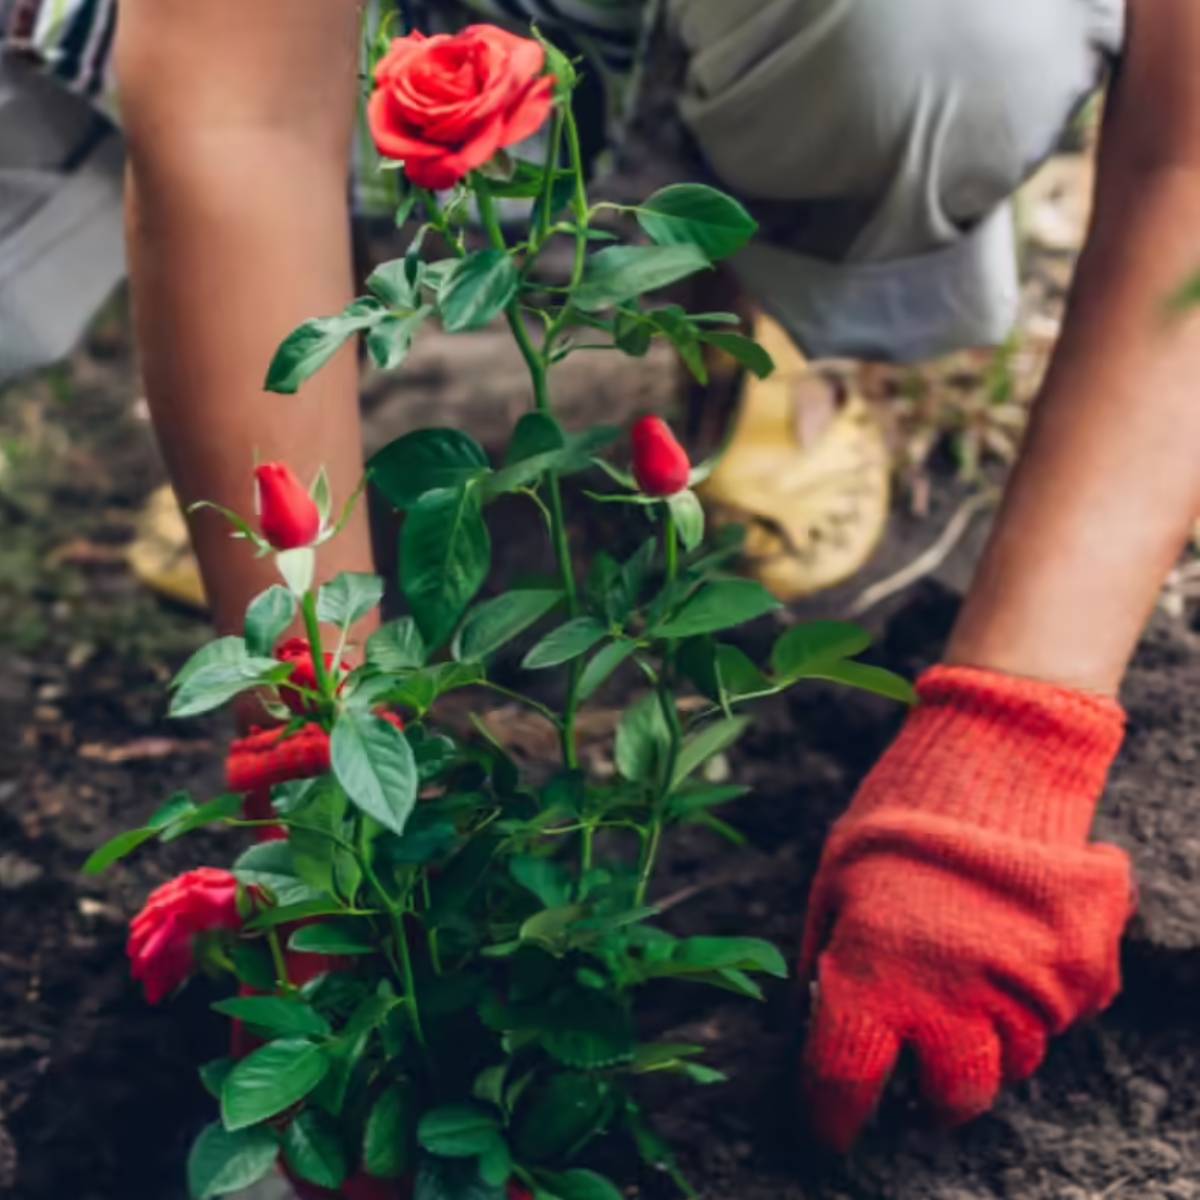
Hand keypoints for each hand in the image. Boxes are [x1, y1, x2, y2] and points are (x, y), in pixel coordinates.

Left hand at [799, 666, 1133, 1149]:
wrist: (994, 756)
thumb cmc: (898, 819)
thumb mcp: (835, 883)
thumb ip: (830, 961)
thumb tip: (818, 1023)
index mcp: (874, 976)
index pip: (846, 1083)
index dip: (834, 1115)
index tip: (835, 1126)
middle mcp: (953, 999)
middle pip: (955, 1097)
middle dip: (935, 1091)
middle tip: (923, 1055)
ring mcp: (1026, 988)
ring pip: (1015, 1060)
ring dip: (988, 1038)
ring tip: (969, 978)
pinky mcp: (1082, 970)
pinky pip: (1062, 1017)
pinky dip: (1037, 999)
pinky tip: (1012, 945)